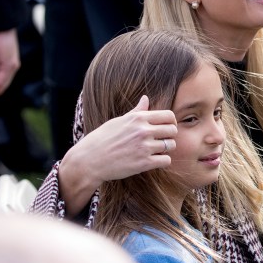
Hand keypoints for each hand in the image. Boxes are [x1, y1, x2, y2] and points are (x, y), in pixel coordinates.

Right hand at [59, 96, 176, 215]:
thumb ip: (136, 111)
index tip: (166, 128)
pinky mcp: (144, 163)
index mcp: (138, 118)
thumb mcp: (118, 121)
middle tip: (162, 140)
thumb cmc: (102, 139)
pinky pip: (166, 160)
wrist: (90, 160)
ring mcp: (144, 147)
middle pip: (173, 130)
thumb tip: (145, 98)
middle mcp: (143, 131)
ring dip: (166, 149)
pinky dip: (162, 161)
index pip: (168, 115)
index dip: (171, 122)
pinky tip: (154, 161)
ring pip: (171, 145)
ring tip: (156, 151)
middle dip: (170, 135)